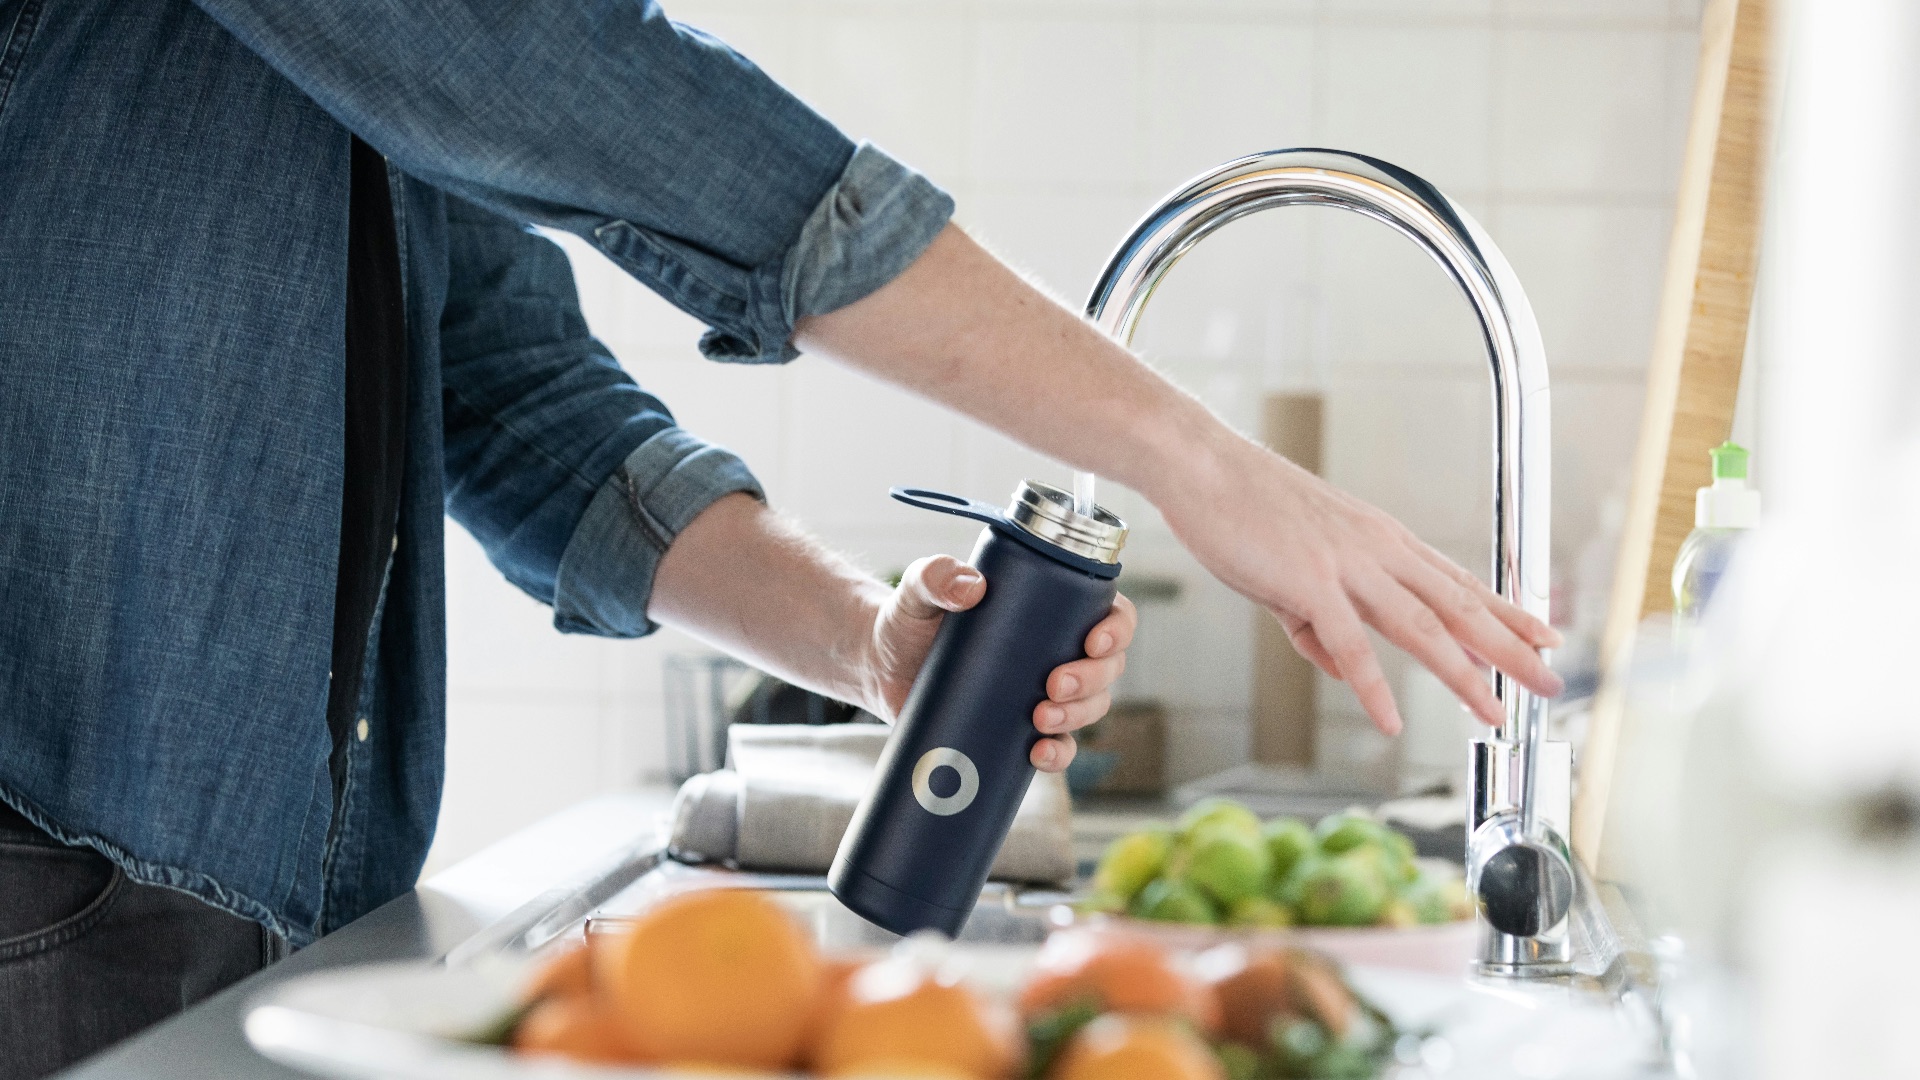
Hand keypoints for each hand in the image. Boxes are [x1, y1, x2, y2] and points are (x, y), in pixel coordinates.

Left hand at [862, 554, 1137, 772]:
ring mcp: (1042, 693)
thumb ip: (935, 576)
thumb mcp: (918, 590)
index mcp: (1052, 608)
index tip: (1093, 641)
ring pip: (1090, 708)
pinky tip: (1038, 755)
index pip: (1110, 613)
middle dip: (1092, 680)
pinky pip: (1058, 747)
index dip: (1117, 629)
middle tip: (1053, 685)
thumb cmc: (909, 618)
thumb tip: (970, 587)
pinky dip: (1058, 755)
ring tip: (1040, 719)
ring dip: (1078, 716)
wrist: (881, 666)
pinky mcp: (1020, 729)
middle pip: (1108, 668)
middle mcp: (1057, 650)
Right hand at [1158, 429, 1563, 733]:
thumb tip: (1339, 667)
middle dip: (1511, 647)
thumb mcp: (1292, 571)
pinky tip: (1391, 719)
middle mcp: (1378, 549)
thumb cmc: (1242, 508)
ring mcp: (1347, 564)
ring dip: (1463, 673)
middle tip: (1551, 680)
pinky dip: (1372, 686)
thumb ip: (1318, 623)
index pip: (1458, 581)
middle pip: (1459, 605)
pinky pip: (1349, 644)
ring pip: (1421, 627)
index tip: (1543, 634)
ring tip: (1493, 712)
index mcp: (1380, 540)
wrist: (1202, 466)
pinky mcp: (1308, 581)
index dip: (1506, 611)